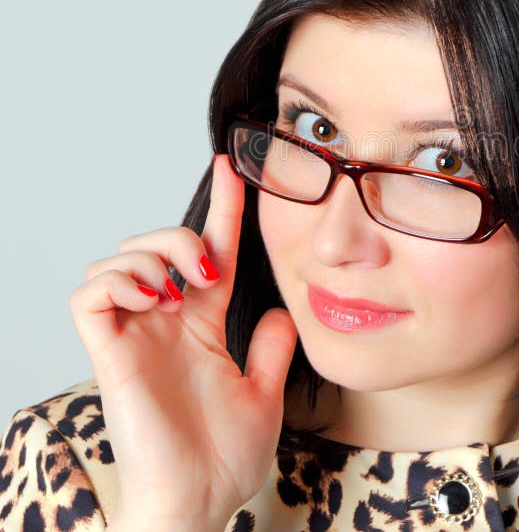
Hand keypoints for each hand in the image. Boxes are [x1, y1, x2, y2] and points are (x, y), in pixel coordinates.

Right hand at [70, 154, 297, 528]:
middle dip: (179, 235)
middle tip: (207, 270)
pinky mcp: (110, 355)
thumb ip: (270, 349)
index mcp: (200, 326)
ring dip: (152, 256)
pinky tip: (152, 299)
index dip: (222, 208)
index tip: (232, 169)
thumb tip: (280, 311)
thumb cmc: (224, 458)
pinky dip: (118, 282)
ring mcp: (135, 337)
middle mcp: (164, 323)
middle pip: (153, 244)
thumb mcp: (263, 392)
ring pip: (117, 260)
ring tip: (181, 289)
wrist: (200, 503)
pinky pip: (89, 297)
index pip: (210, 251)